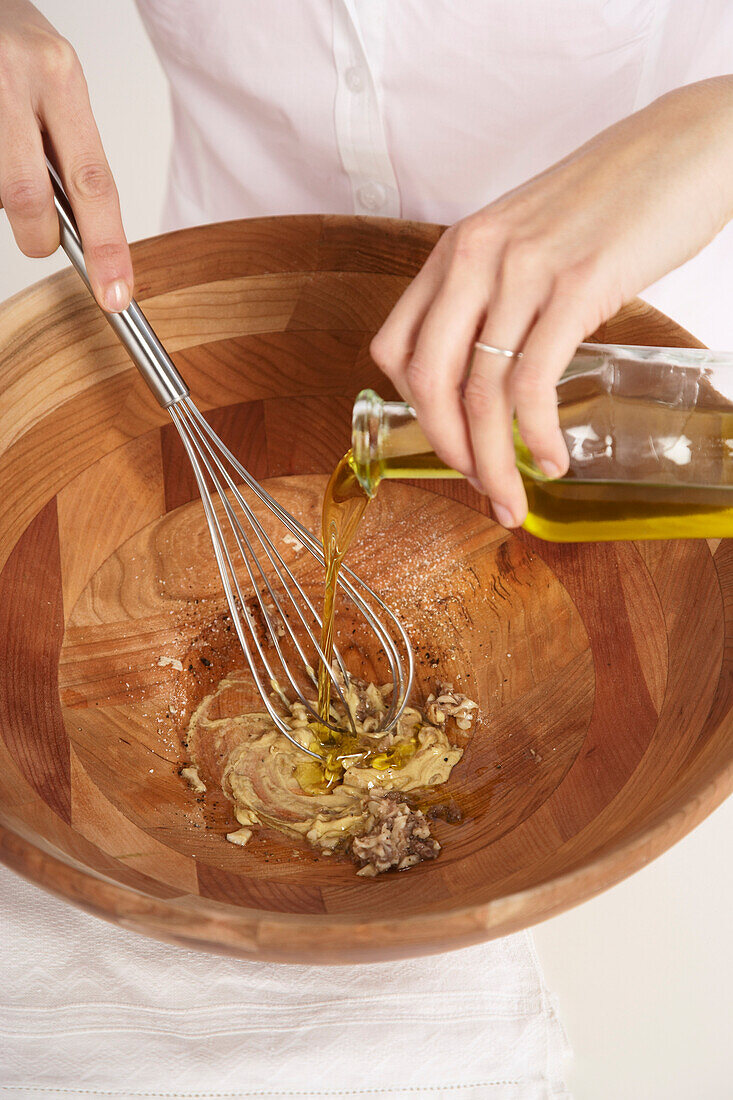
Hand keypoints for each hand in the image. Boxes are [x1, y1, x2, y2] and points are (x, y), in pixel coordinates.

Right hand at [0, 1, 131, 310]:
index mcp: (60, 77)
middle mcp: (16, 80)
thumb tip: (80, 221)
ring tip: (5, 151)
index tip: (116, 294)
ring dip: (1, 191)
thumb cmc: (10, 40)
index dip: (108, 248)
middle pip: (30, 199)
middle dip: (39, 236)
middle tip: (42, 240)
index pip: (95, 183)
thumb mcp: (55, 78)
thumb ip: (68, 143)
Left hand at [371, 76, 732, 527]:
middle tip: (478, 488)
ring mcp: (525, 271)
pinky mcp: (577, 286)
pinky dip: (536, 436)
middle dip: (448, 451)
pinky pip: (533, 384)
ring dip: (493, 462)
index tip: (446, 443)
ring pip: (481, 393)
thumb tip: (492, 368)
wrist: (689, 146)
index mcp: (458, 248)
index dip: (412, 412)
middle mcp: (478, 257)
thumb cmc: (616, 198)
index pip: (395, 348)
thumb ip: (499, 293)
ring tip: (512, 497)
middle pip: (428, 380)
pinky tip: (551, 459)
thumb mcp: (530, 238)